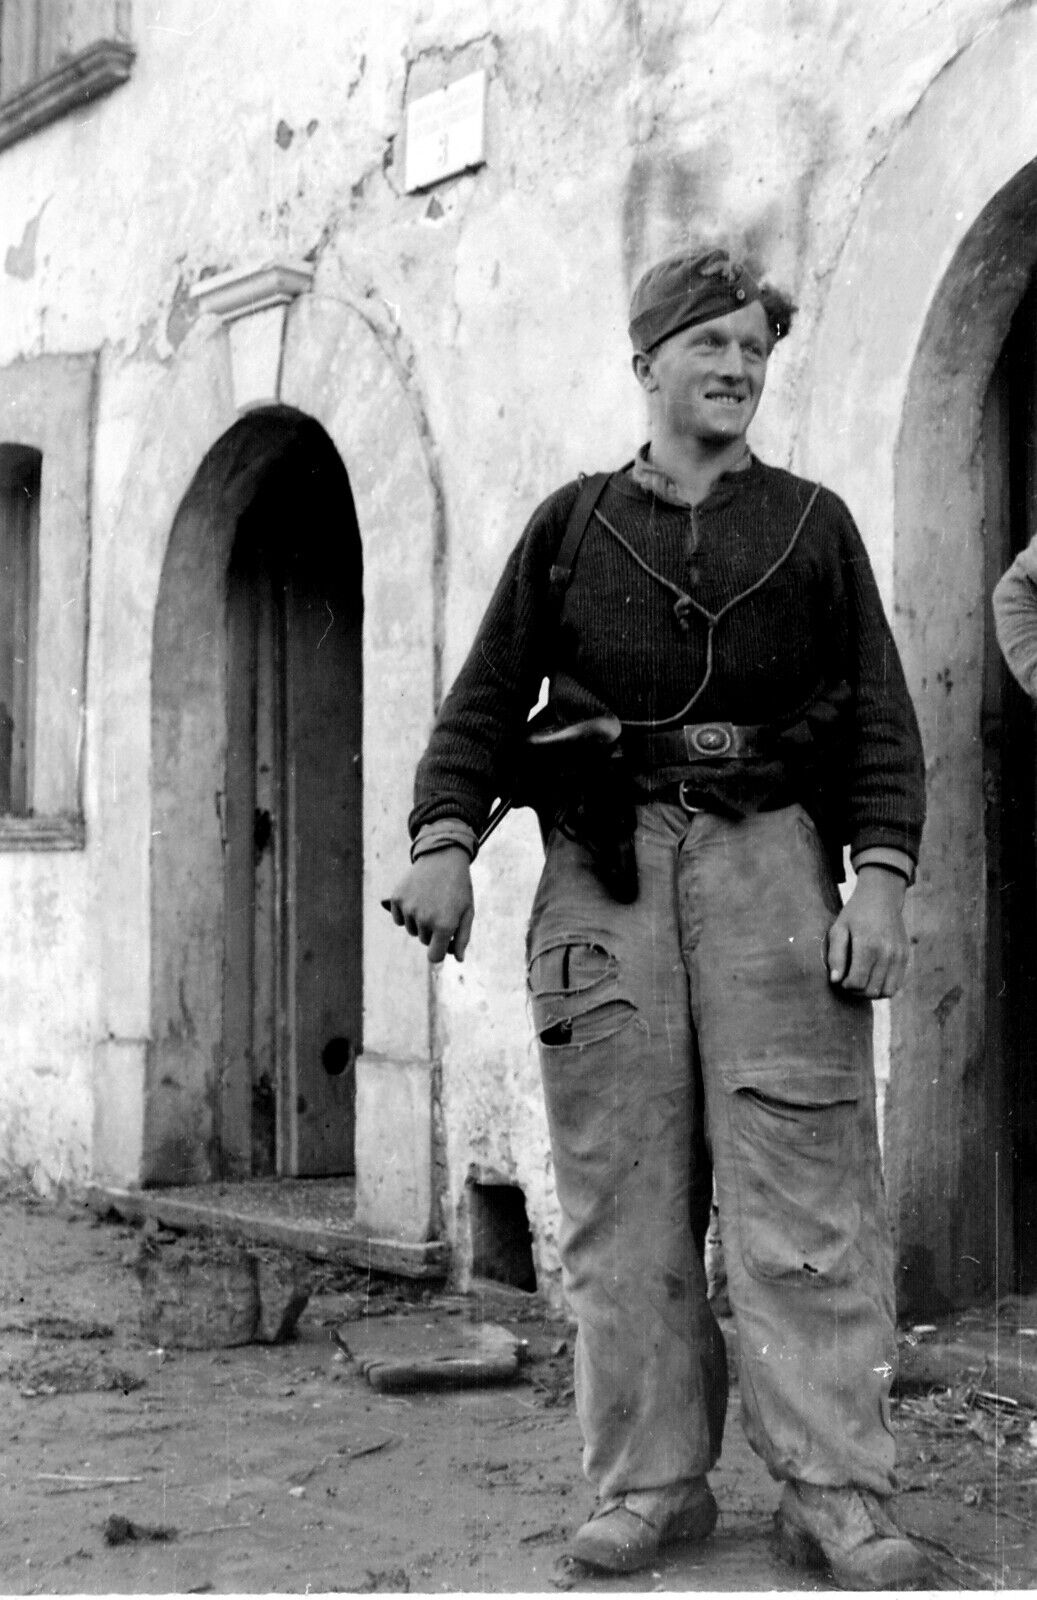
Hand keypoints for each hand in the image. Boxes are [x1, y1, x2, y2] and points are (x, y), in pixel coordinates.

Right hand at [385, 848, 474, 964]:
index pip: (434, 957)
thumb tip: (458, 959)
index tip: (442, 945)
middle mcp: (425, 919)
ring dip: (419, 922)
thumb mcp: (467, 912)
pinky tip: (416, 898)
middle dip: (432, 931)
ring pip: (411, 929)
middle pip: (424, 941)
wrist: (443, 857)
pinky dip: (405, 913)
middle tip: (441, 910)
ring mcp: (409, 908)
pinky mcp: (397, 899)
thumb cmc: (458, 887)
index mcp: (445, 925)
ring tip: (430, 901)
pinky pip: (398, 919)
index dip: (438, 952)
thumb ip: (462, 938)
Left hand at [825, 866, 909, 997]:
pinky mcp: (905, 957)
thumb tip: (835, 980)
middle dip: (857, 991)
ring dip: (871, 992)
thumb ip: (836, 955)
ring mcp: (899, 956)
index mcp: (868, 945)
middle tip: (849, 980)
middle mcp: (887, 953)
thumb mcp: (838, 928)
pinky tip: (873, 977)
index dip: (846, 985)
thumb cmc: (855, 914)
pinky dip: (884, 987)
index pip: (857, 982)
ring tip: (862, 981)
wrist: (882, 897)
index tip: (841, 978)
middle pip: (872, 990)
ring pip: (887, 992)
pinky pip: (897, 984)